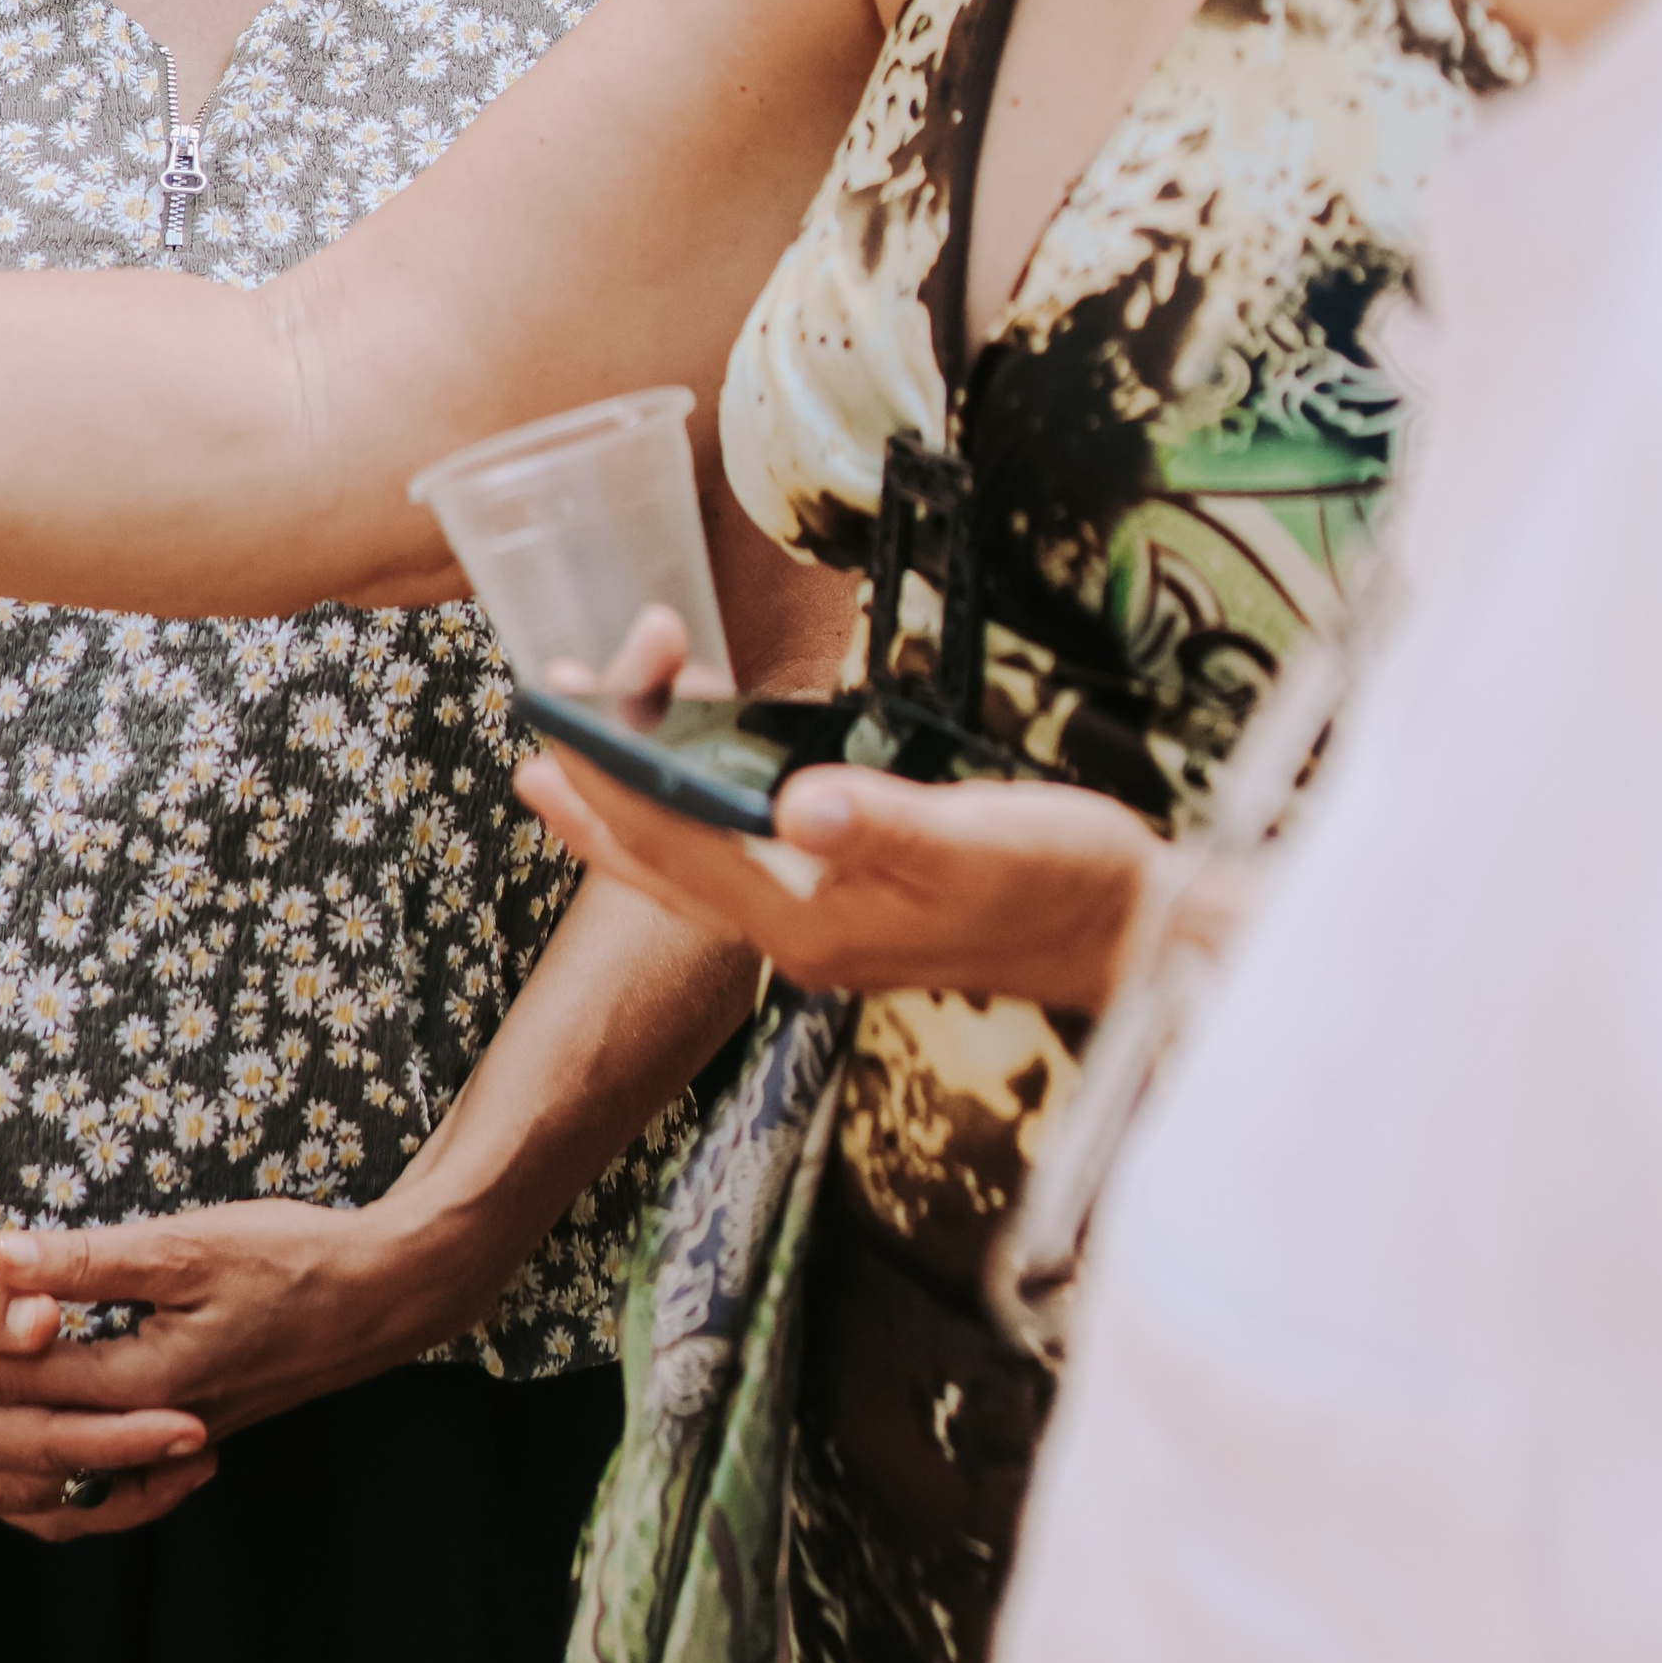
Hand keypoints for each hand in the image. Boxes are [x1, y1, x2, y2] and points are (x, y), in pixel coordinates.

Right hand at [0, 1126, 214, 1535]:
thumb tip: (46, 1326)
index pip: (43, 1438)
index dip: (120, 1434)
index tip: (191, 1422)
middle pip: (42, 1470)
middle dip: (125, 1464)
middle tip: (203, 1446)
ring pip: (17, 1480)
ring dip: (90, 1474)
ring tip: (163, 1460)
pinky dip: (40, 1469)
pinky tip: (72, 1459)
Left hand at [0, 1192, 483, 1545]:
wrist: (388, 1295)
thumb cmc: (292, 1257)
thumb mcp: (188, 1244)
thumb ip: (90, 1260)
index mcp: (141, 1381)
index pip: (15, 1379)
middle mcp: (151, 1428)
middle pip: (24, 1448)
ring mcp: (175, 1438)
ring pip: (63, 1483)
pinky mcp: (195, 1430)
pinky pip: (106, 1483)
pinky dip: (58, 1486)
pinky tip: (38, 1467)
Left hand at [515, 741, 1158, 1011]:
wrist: (1127, 934)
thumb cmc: (1055, 881)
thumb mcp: (970, 840)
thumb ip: (882, 825)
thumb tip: (799, 802)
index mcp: (809, 920)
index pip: (677, 849)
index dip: (611, 787)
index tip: (554, 730)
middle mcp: (798, 930)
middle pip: (667, 860)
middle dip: (598, 794)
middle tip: (534, 728)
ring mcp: (823, 919)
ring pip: (700, 856)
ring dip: (644, 795)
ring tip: (590, 737)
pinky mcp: (853, 898)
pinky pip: (746, 850)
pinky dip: (707, 802)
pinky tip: (697, 764)